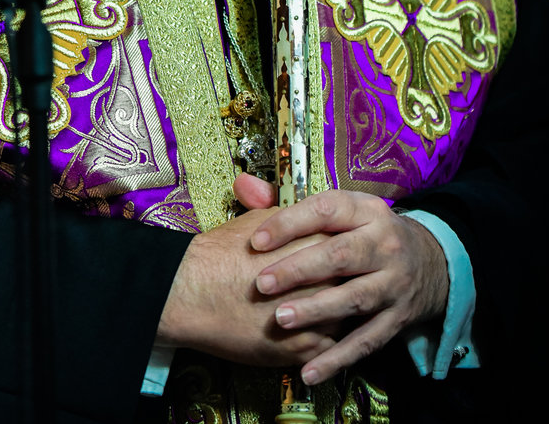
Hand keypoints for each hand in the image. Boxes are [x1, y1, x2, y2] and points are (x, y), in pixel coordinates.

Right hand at [155, 184, 338, 368]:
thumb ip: (288, 213)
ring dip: (339, 315)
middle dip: (349, 285)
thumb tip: (296, 201)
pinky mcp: (304, 347)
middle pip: (353, 283)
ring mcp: (317, 315)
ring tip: (327, 310)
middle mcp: (325, 278)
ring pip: (346, 317)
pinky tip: (310, 332)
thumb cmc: (224, 251)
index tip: (345, 256)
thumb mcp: (259, 218)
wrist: (195, 290)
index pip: (350, 248)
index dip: (347, 253)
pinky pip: (329, 348)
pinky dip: (323, 342)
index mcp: (318, 241)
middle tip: (342, 284)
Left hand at [243, 183, 448, 385]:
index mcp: (366, 211)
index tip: (256, 241)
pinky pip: (367, 341)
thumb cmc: (367, 233)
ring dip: (316, 311)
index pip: (326, 210)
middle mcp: (385, 244)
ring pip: (354, 299)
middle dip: (299, 270)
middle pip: (340, 255)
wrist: (431, 262)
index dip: (290, 224)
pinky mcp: (398, 319)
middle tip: (263, 284)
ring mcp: (394, 284)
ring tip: (281, 319)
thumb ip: (289, 202)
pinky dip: (338, 358)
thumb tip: (243, 187)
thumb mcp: (342, 208)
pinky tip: (309, 370)